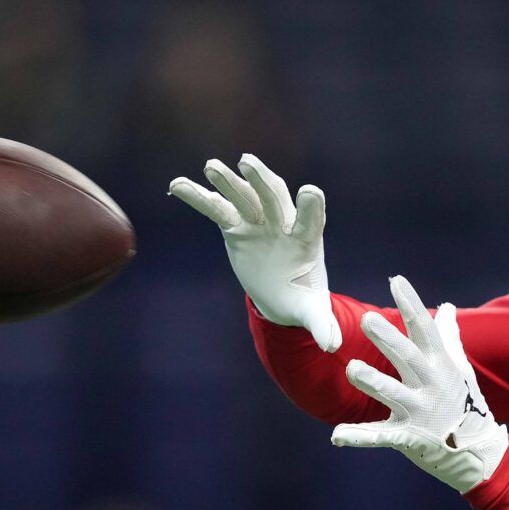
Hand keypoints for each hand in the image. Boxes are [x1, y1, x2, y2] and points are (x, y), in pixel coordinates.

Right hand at [170, 154, 341, 351]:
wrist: (281, 292)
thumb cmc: (301, 297)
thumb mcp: (312, 311)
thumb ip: (322, 324)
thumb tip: (332, 346)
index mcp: (307, 239)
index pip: (312, 218)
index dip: (310, 206)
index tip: (310, 192)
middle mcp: (282, 223)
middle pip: (273, 196)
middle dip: (261, 181)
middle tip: (248, 164)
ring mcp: (258, 222)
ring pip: (243, 196)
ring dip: (228, 181)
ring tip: (211, 167)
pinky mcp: (236, 227)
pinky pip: (216, 209)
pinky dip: (198, 197)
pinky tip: (176, 185)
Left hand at [331, 275, 508, 492]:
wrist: (477, 454)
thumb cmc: (465, 405)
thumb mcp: (459, 369)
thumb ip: (448, 337)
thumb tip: (446, 306)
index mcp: (441, 365)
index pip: (425, 329)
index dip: (411, 304)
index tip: (396, 281)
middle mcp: (431, 385)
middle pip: (408, 357)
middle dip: (388, 338)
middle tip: (366, 319)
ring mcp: (420, 412)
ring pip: (392, 393)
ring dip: (372, 381)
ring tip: (351, 368)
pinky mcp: (409, 437)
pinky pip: (380, 436)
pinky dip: (358, 437)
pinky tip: (337, 435)